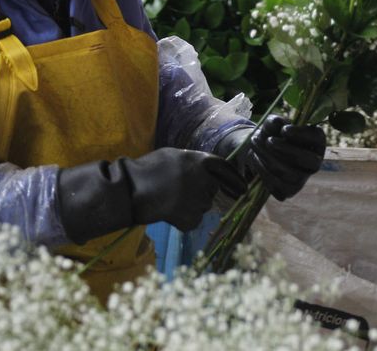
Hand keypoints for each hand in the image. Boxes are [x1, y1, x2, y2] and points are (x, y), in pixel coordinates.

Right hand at [57, 148, 245, 241]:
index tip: (243, 187)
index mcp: (201, 161)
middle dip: (203, 191)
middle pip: (213, 189)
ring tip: (170, 199)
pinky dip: (184, 219)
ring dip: (192, 205)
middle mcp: (206, 181)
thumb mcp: (174, 156)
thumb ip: (194, 162)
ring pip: (202, 206)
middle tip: (180, 191)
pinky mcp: (192, 219)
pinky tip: (168, 211)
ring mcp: (200, 202)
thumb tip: (207, 170)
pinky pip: (193, 220)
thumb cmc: (149, 169)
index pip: (226, 169)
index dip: (235, 178)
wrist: (132, 191)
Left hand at [219, 116, 325, 200]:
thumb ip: (274, 122)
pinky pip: (277, 185)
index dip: (302, 134)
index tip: (284, 130)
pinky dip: (263, 170)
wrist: (262, 152)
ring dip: (268, 157)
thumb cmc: (273, 134)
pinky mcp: (289, 191)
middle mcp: (314, 162)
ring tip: (255, 142)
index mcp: (316, 142)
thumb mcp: (273, 123)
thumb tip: (276, 124)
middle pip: (306, 159)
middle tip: (268, 140)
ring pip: (289, 173)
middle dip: (285, 149)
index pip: (317, 138)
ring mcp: (303, 179)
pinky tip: (256, 157)